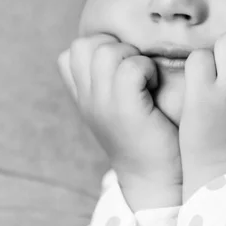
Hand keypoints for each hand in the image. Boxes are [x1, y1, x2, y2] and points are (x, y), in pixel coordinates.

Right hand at [60, 34, 181, 208]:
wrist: (156, 180)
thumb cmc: (148, 140)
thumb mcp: (118, 109)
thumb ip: (111, 84)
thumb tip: (124, 51)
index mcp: (83, 98)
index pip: (70, 54)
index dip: (98, 48)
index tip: (122, 66)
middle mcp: (87, 99)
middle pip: (84, 45)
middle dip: (116, 46)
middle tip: (137, 70)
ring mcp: (102, 104)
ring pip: (107, 52)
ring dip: (133, 56)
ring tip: (147, 78)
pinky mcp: (125, 110)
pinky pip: (131, 68)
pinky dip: (148, 69)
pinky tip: (155, 86)